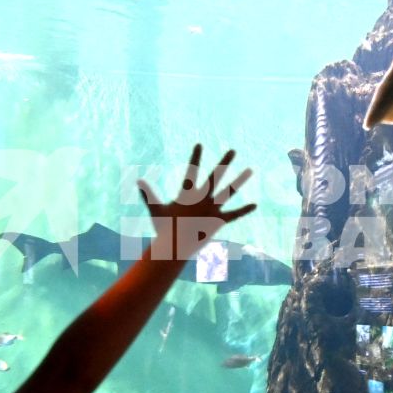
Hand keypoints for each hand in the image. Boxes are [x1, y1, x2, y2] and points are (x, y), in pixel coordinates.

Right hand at [137, 145, 255, 259]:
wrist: (174, 248)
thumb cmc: (164, 229)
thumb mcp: (156, 210)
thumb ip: (148, 195)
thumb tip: (137, 181)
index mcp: (188, 194)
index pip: (192, 171)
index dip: (195, 157)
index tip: (199, 144)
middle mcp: (202, 199)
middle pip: (216, 177)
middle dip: (224, 162)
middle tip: (233, 150)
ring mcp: (212, 210)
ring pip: (229, 192)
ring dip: (240, 180)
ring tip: (250, 170)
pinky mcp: (218, 222)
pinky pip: (234, 215)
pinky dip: (244, 210)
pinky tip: (255, 205)